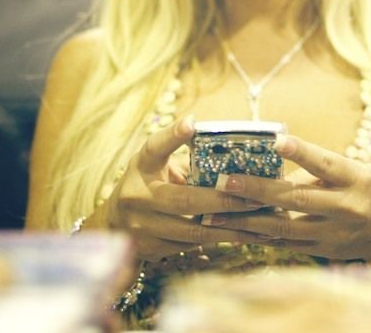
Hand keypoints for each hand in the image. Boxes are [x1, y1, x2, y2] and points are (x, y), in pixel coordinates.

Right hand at [107, 118, 265, 260]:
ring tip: (257, 221)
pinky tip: (242, 235)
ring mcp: (142, 227)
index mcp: (141, 167)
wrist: (113, 223)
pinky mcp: (151, 249)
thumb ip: (181, 153)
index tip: (192, 123)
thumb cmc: (145, 183)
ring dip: (228, 227)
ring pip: (192, 231)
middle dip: (223, 201)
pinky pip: (191, 246)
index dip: (173, 135)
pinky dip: (217, 240)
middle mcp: (138, 196)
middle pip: (185, 200)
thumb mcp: (154, 162)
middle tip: (254, 197)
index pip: (154, 147)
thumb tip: (221, 138)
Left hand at [202, 134, 370, 261]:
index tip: (277, 141)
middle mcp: (346, 208)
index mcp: (356, 179)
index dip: (302, 152)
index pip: (326, 163)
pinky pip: (285, 243)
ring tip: (216, 211)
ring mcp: (335, 234)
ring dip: (248, 219)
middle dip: (258, 191)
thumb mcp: (354, 171)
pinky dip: (259, 235)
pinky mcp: (324, 251)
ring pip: (285, 228)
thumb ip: (317, 168)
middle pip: (298, 199)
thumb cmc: (369, 191)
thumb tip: (270, 160)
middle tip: (225, 182)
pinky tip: (234, 228)